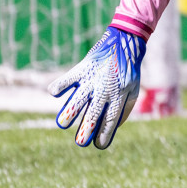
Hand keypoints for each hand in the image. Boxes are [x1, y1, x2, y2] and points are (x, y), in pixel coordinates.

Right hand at [48, 26, 145, 148]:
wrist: (125, 42)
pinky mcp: (83, 68)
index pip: (111, 120)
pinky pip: (68, 78)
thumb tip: (112, 128)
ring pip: (78, 99)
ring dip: (69, 112)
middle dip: (86, 130)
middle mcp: (105, 89)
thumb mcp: (133, 91)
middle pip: (93, 114)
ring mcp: (92, 79)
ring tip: (62, 124)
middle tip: (80, 142)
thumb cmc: (128, 71)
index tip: (99, 145)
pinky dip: (60, 84)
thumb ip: (124, 110)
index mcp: (119, 96)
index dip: (104, 134)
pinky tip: (54, 92)